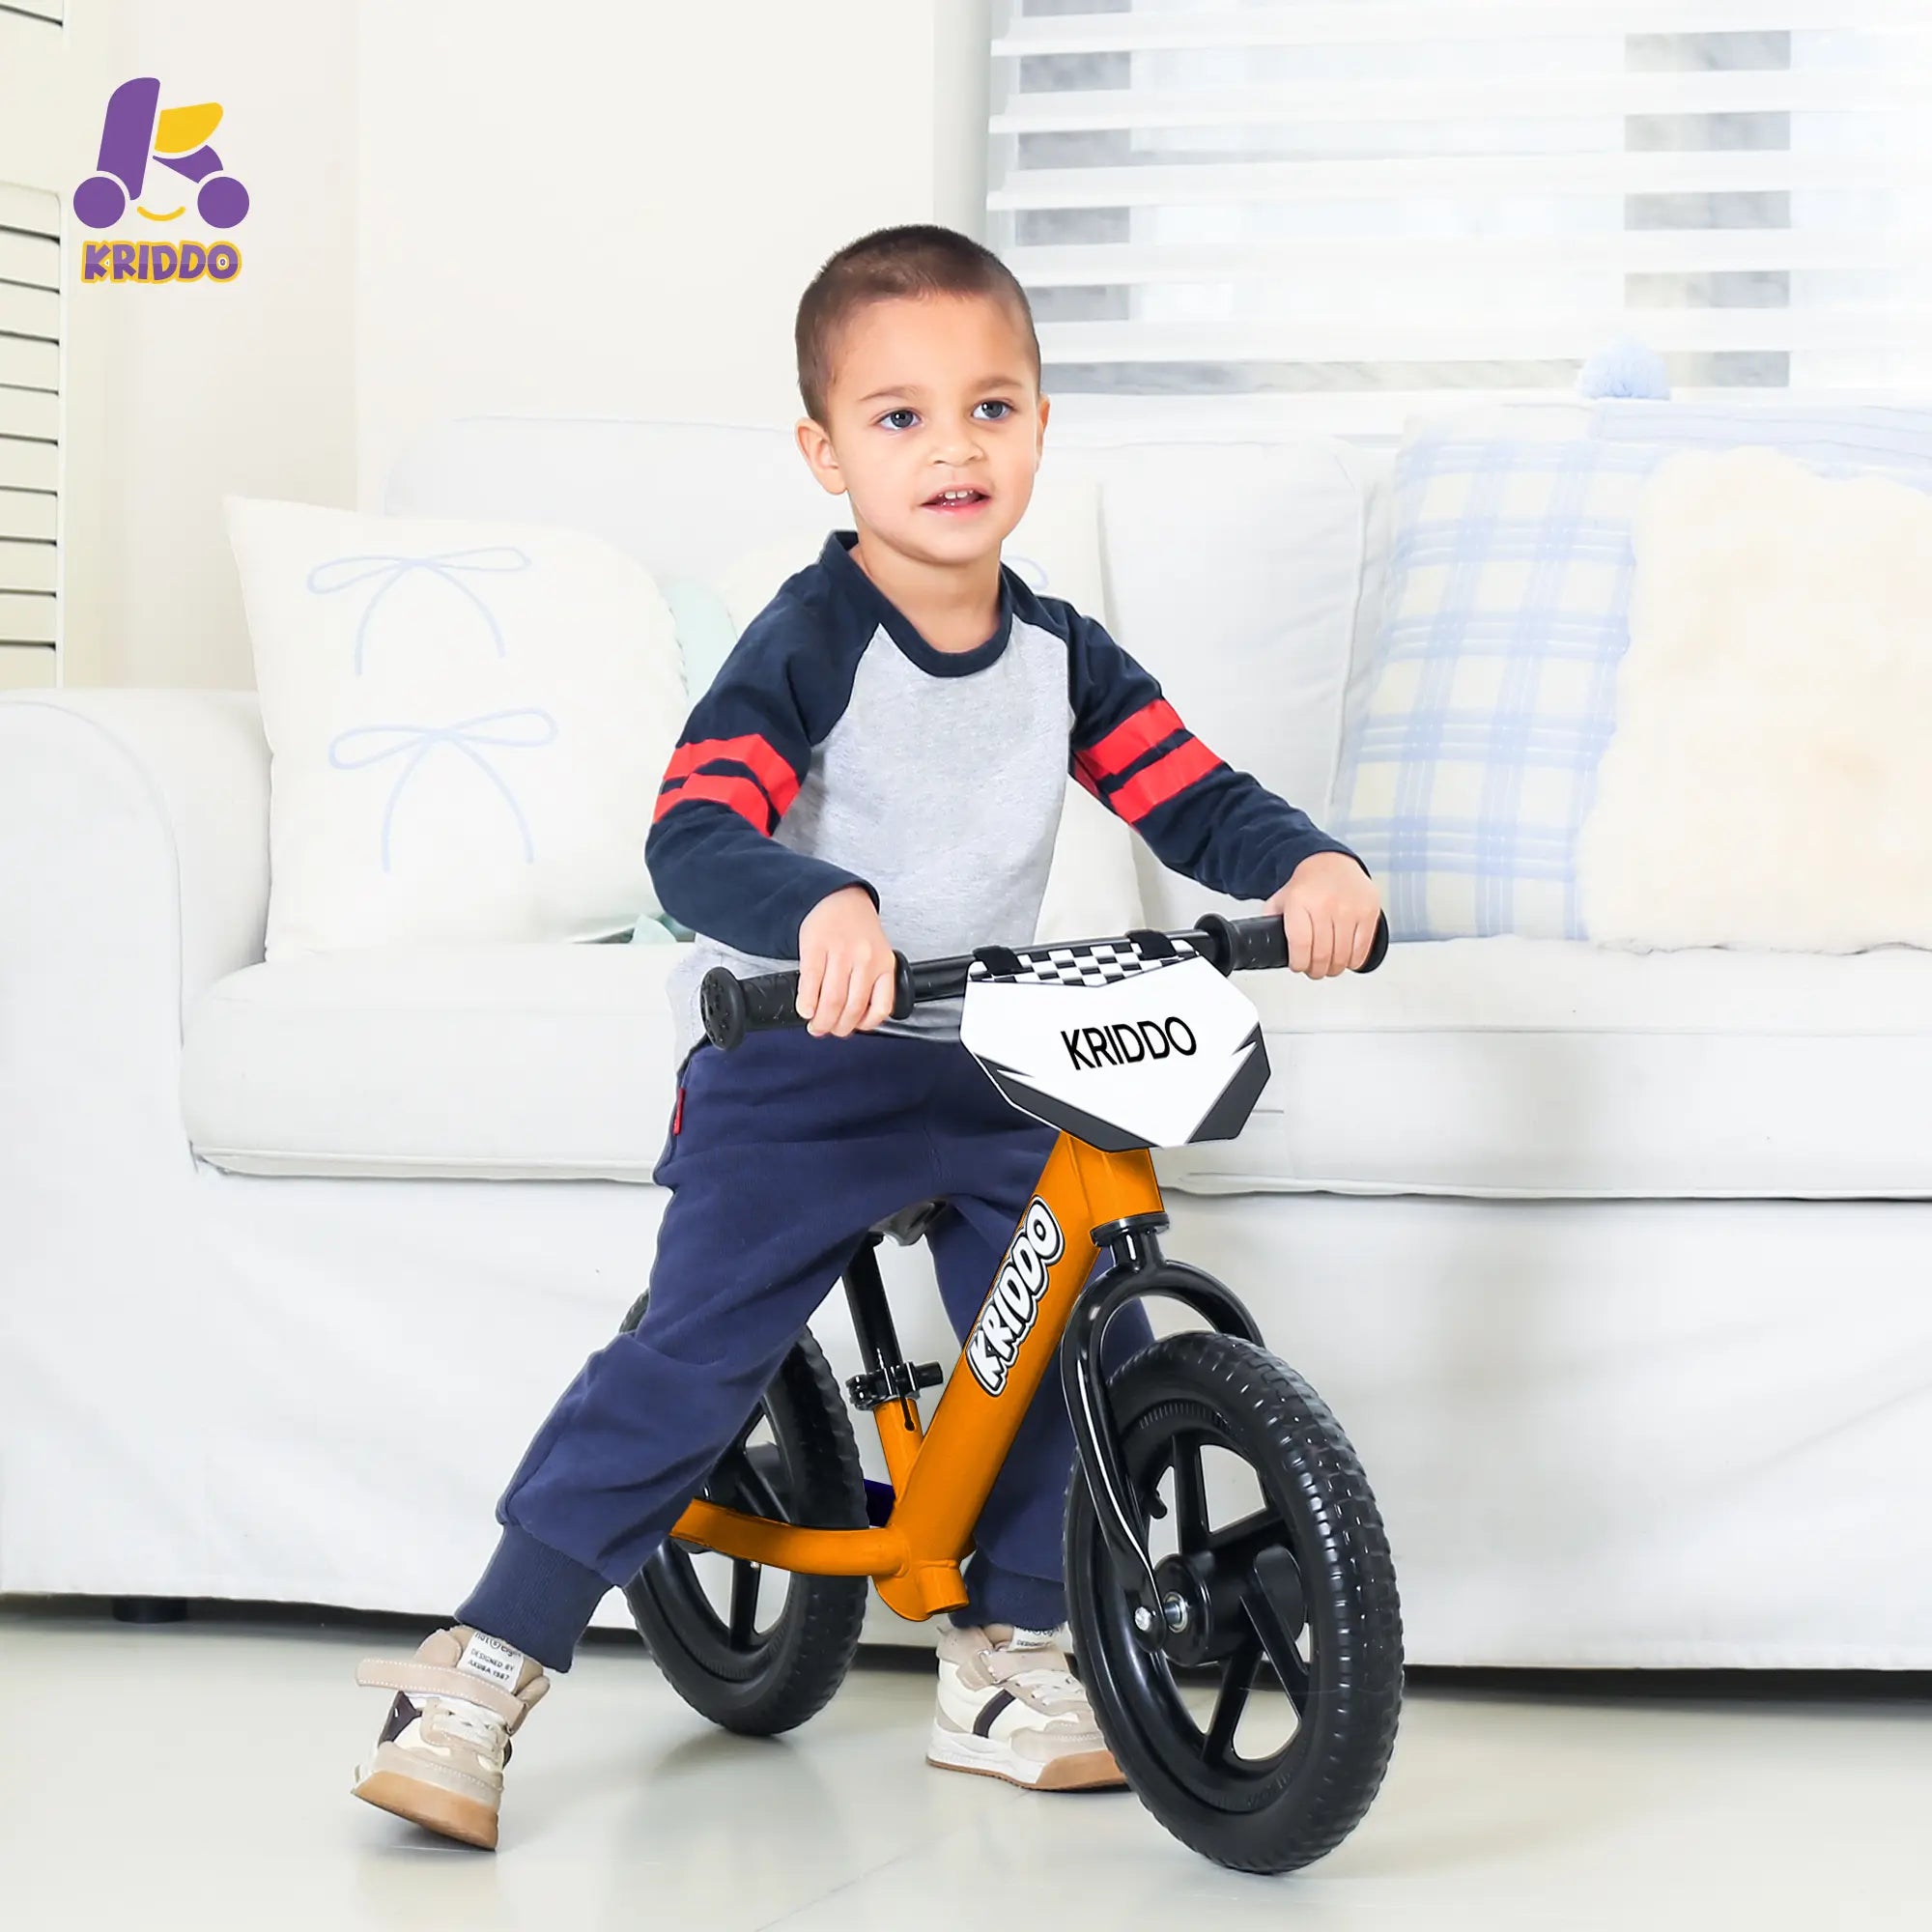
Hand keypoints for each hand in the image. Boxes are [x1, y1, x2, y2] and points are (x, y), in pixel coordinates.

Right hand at [797, 885, 897, 1036]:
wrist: (839, 897)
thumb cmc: (858, 929)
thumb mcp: (878, 954)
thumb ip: (872, 982)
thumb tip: (855, 1018)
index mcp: (884, 964)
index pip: (881, 1006)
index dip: (865, 1025)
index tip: (853, 1028)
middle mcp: (865, 960)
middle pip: (851, 1008)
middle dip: (837, 1027)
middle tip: (827, 1030)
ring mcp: (841, 953)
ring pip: (833, 999)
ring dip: (821, 1020)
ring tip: (815, 1024)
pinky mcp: (817, 947)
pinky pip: (812, 982)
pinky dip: (807, 1001)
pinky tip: (805, 1009)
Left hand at [1264, 853, 1381, 979]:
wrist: (1332, 862)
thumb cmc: (1307, 885)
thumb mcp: (1281, 899)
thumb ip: (1271, 921)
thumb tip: (1266, 944)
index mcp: (1299, 901)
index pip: (1300, 944)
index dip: (1299, 963)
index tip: (1298, 966)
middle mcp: (1326, 903)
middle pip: (1321, 954)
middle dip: (1315, 970)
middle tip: (1313, 970)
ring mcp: (1350, 908)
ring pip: (1342, 956)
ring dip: (1333, 969)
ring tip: (1328, 967)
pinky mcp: (1369, 912)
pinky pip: (1361, 949)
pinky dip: (1352, 962)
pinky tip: (1345, 959)